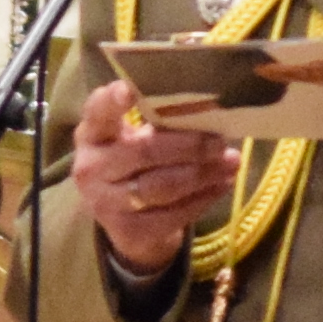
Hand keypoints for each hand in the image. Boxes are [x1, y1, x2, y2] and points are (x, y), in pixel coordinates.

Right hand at [66, 73, 231, 276]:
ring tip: (231, 162)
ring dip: (202, 173)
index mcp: (92, 133)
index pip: (97, 112)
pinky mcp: (127, 231)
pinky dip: (203, 199)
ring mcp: (105, 203)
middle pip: (143, 152)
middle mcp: (91, 167)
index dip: (111, 101)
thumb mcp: (136, 137)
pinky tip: (222, 185)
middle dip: (188, 146)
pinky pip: (172, 215)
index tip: (129, 90)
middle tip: (219, 141)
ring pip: (161, 186)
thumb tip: (209, 111)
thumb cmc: (136, 163)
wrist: (127, 221)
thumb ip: (159, 121)